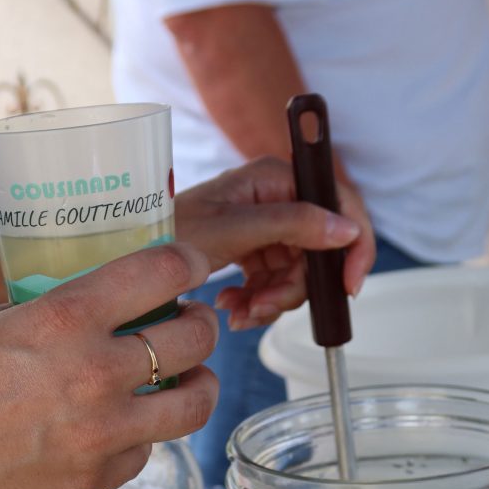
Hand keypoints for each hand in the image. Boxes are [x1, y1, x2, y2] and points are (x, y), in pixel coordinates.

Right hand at [0, 243, 218, 488]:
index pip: (159, 273)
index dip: (188, 263)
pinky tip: (128, 425)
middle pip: (193, 339)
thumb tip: (90, 305)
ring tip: (193, 377)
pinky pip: (147, 450)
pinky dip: (145, 435)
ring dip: (201, 384)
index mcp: (63, 320)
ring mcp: (102, 433)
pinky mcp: (96, 479)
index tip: (194, 265)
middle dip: (202, 323)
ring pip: (194, 404)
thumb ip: (47, 313)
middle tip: (193, 321)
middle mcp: (95, 373)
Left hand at [174, 156, 375, 328]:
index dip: (354, 246)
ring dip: (272, 300)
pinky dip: (258, 300)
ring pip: (298, 274)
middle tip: (263, 306)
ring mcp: (267, 226)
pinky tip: (233, 306)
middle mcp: (278, 198)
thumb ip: (291, 224)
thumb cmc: (171, 229)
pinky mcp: (254, 250)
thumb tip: (346, 229)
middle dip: (294, 287)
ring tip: (239, 310)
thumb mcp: (233, 229)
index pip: (341, 205)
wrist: (135, 252)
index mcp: (278, 178)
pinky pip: (275, 282)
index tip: (349, 285)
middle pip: (318, 251)